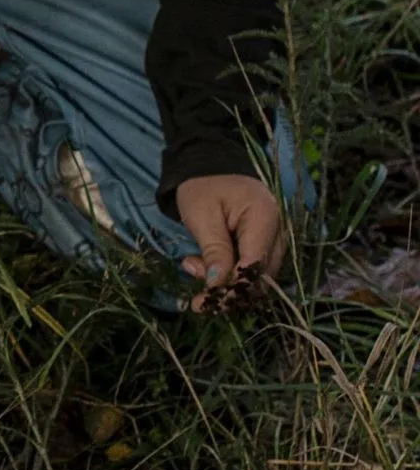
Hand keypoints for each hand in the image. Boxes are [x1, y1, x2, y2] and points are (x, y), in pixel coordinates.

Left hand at [175, 174, 285, 310]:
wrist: (210, 167)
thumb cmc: (203, 187)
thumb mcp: (201, 215)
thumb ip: (214, 249)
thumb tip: (218, 284)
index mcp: (264, 218)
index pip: (255, 265)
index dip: (233, 287)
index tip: (205, 302)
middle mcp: (277, 232)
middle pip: (260, 276)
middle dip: (227, 290)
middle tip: (194, 294)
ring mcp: (273, 240)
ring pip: (255, 277)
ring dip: (224, 282)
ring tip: (192, 265)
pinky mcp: (263, 245)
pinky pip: (250, 269)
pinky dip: (227, 273)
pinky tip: (201, 264)